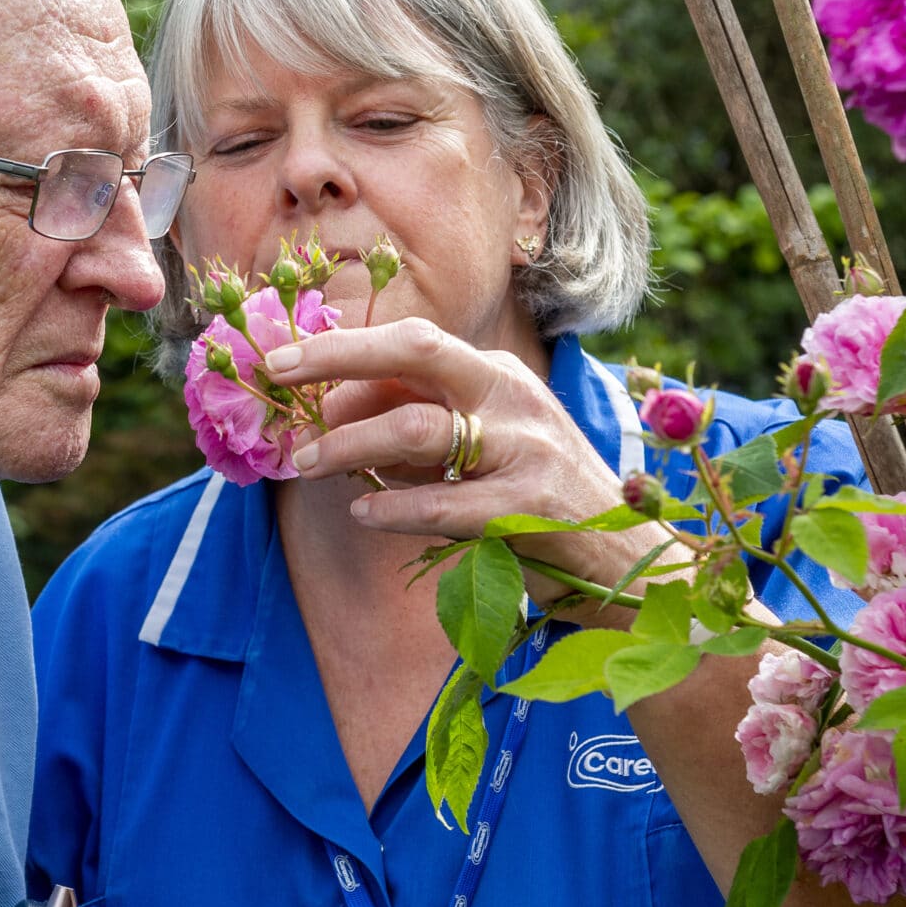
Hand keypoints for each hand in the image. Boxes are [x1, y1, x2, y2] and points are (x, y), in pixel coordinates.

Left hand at [263, 317, 675, 590]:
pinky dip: (394, 506)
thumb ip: (415, 430)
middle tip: (279, 379)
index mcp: (496, 376)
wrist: (626, 565)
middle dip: (338, 357)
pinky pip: (444, 504)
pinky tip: (363, 511)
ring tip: (307, 465)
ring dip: (350, 446)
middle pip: (415, 353)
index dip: (342, 345)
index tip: (282, 358)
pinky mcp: (531, 509)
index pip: (411, 342)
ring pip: (419, 429)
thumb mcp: (477, 452)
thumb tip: (331, 414)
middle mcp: (512, 398)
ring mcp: (526, 450)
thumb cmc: (536, 503)